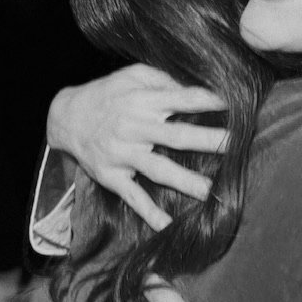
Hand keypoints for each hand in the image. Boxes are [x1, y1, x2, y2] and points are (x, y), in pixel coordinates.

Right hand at [46, 65, 228, 232]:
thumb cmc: (107, 94)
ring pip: (157, 169)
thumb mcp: (131, 75)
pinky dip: (149, 212)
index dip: (207, 101)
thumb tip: (194, 86)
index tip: (233, 104)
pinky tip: (167, 225)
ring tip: (209, 191)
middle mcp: (134, 127)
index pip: (180, 99)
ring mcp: (123, 154)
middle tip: (236, 146)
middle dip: (207, 141)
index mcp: (142, 100)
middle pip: (176, 136)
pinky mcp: (112, 176)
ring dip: (184, 181)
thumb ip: (162, 78)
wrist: (65, 118)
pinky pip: (132, 196)